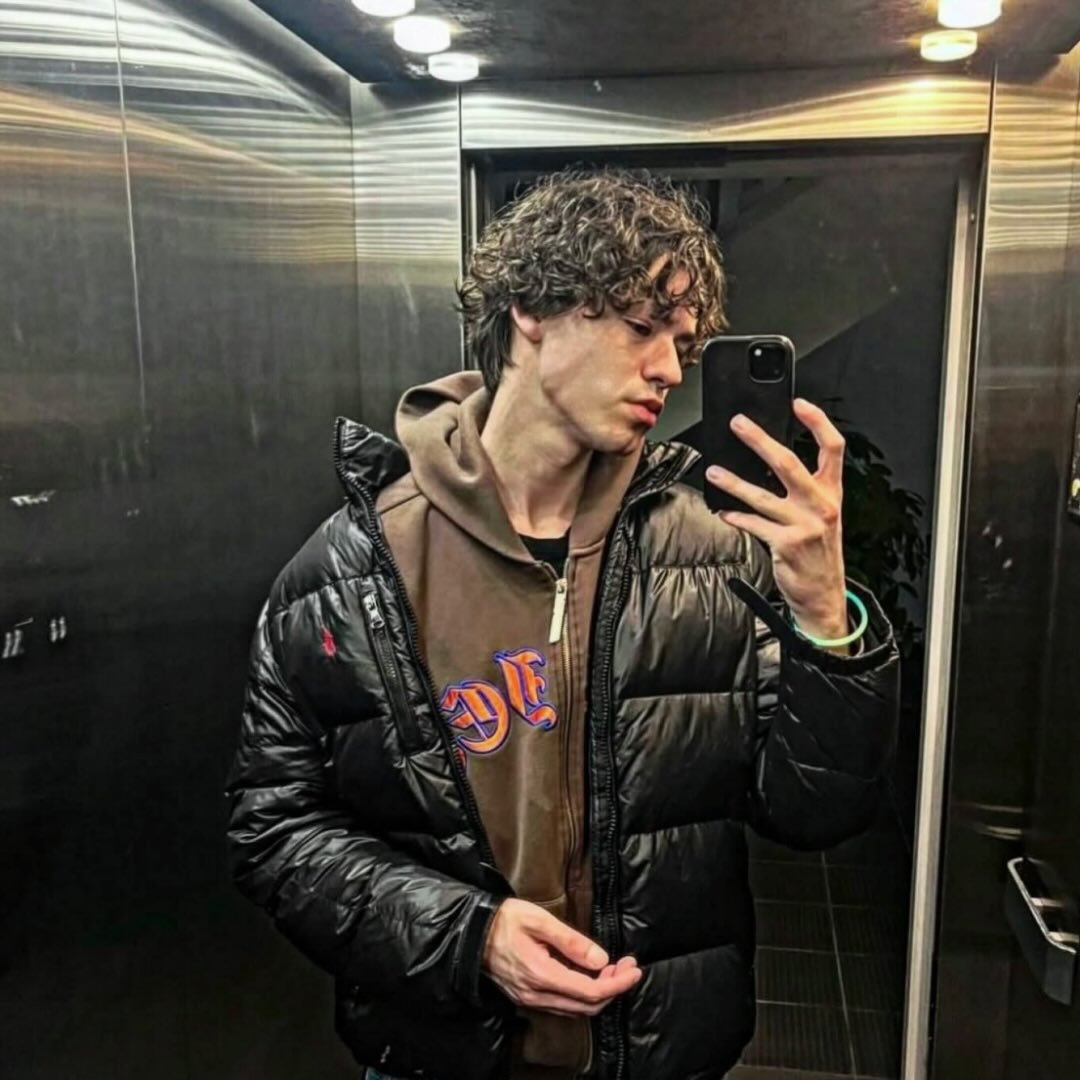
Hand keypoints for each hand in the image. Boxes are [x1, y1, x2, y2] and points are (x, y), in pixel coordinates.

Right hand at [482, 898, 641, 1015]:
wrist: (471, 932)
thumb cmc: (505, 920)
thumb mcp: (540, 921)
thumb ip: (571, 941)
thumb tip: (601, 959)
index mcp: (542, 975)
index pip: (590, 991)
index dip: (617, 984)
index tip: (634, 969)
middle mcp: (537, 994)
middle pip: (586, 1006)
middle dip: (613, 988)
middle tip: (628, 966)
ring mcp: (530, 999)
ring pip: (575, 1009)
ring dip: (599, 992)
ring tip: (613, 969)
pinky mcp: (527, 997)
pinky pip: (562, 1005)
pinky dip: (582, 995)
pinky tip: (589, 975)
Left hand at [706, 398, 847, 642]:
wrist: (823, 593)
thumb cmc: (819, 552)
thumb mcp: (822, 515)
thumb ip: (805, 489)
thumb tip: (770, 461)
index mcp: (831, 492)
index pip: (832, 448)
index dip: (818, 422)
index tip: (799, 404)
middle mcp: (821, 504)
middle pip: (789, 463)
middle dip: (760, 440)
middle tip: (739, 424)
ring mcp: (804, 524)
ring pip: (761, 495)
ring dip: (733, 482)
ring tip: (714, 471)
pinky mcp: (786, 544)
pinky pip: (754, 524)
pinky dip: (736, 517)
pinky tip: (723, 511)